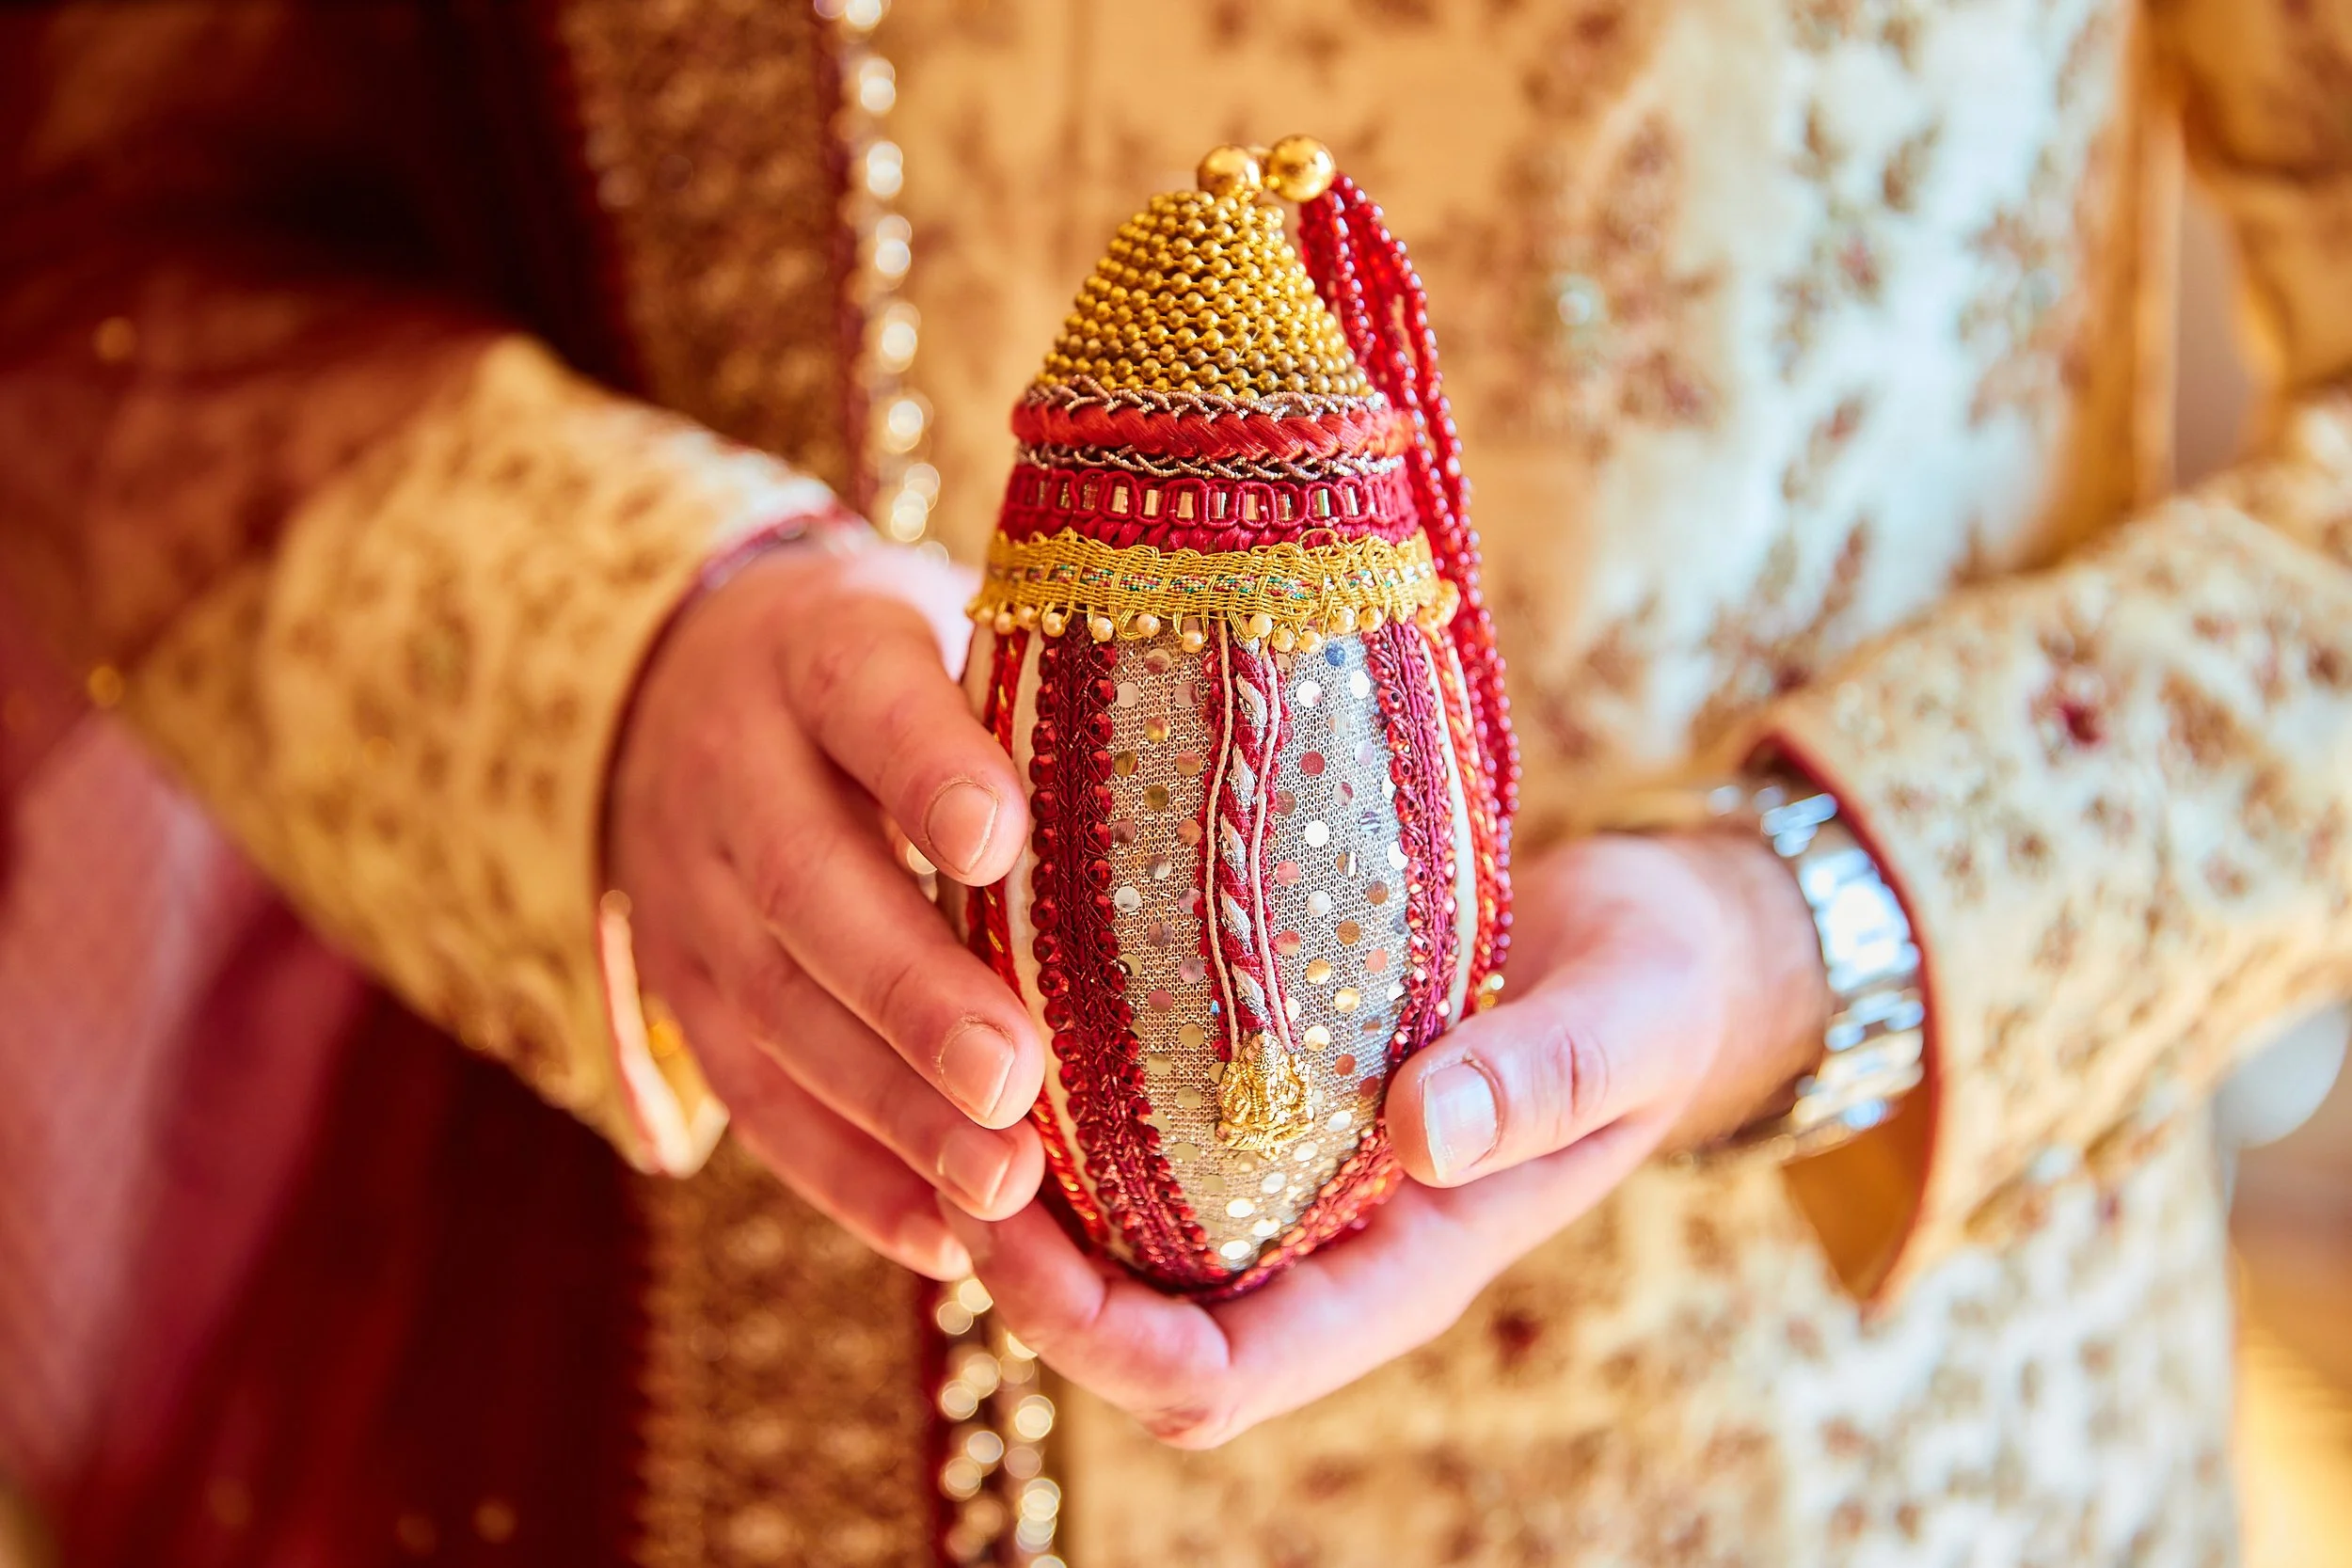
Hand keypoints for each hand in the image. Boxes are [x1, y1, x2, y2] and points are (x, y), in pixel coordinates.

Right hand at [609, 542, 1045, 1279]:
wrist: (691, 687)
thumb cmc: (902, 672)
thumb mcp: (949, 629)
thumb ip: (1044, 690)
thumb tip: (1228, 772)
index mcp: (816, 651)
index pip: (864, 697)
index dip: (924, 768)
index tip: (998, 838)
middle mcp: (733, 767)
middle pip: (806, 882)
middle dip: (908, 989)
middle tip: (1012, 1075)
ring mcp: (691, 888)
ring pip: (777, 1008)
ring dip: (888, 1110)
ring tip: (1001, 1186)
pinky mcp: (681, 989)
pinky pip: (751, 1095)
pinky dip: (843, 1175)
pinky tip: (938, 1236)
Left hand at [940, 831, 1829, 1444]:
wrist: (1656, 942)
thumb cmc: (1655, 989)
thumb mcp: (1630, 1020)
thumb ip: (1546, 1077)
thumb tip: (1418, 1131)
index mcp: (1399, 1271)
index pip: (1214, 1373)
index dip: (1090, 1336)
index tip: (999, 1227)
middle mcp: (1320, 1246)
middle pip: (1129, 1330)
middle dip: (1019, 1274)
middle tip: (938, 1145)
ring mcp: (1287, 1181)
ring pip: (1115, 1240)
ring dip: (1020, 1191)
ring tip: (943, 1080)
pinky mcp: (1261, 1099)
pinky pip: (1137, 1139)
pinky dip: (1065, 1103)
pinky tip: (1013, 1001)